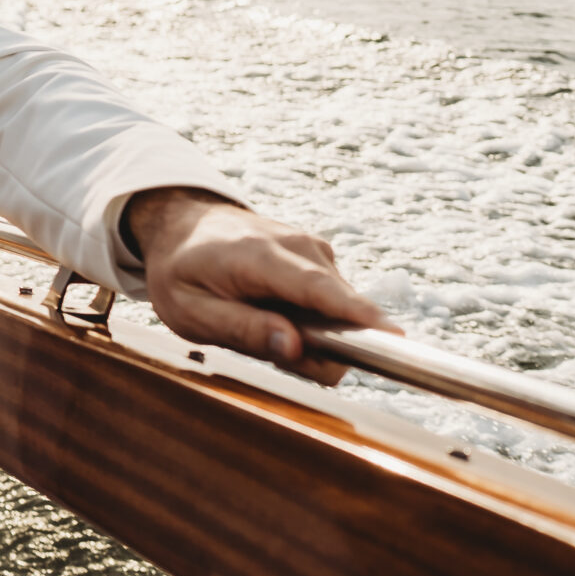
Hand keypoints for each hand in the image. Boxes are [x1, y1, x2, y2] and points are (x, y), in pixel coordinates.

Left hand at [125, 188, 395, 384]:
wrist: (182, 226)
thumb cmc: (181, 273)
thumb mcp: (191, 311)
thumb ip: (243, 329)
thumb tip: (295, 348)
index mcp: (258, 256)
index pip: (317, 288)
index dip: (355, 315)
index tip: (393, 336)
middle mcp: (297, 246)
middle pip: (342, 305)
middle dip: (325, 345)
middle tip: (273, 349)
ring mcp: (314, 249)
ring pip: (341, 311)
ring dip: (314, 334)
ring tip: (262, 323)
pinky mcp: (322, 258)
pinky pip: (335, 304)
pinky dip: (314, 320)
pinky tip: (276, 313)